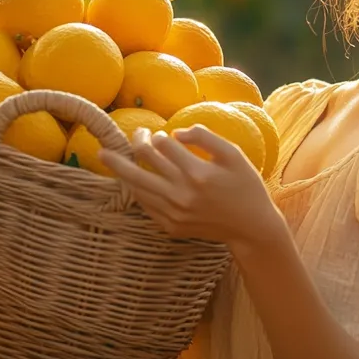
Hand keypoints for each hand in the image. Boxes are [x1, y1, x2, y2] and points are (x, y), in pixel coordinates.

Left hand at [98, 126, 286, 250]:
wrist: (250, 227)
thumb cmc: (245, 186)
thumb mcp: (233, 154)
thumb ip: (204, 137)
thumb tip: (175, 131)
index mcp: (198, 173)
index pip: (163, 146)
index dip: (158, 135)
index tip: (161, 133)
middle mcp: (181, 194)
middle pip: (143, 162)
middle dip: (135, 143)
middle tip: (133, 134)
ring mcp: (173, 213)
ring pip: (137, 185)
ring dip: (121, 168)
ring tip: (108, 156)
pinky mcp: (170, 226)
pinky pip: (145, 204)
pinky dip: (135, 189)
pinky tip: (131, 179)